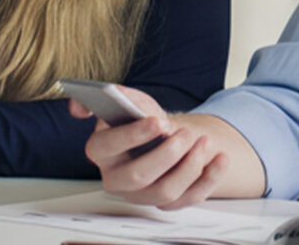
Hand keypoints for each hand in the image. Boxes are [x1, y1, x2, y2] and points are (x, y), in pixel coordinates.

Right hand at [73, 85, 230, 209]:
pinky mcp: (168, 204)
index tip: (158, 122)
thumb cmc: (144, 118)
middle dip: (165, 154)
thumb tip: (78, 106)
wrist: (165, 135)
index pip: (106, 147)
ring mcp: (142, 195)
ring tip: (204, 142)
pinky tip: (219, 158)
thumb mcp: (128, 100)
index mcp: (101, 150)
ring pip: (165, 192)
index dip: (132, 136)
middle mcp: (116, 178)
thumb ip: (107, 95)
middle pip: (137, 176)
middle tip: (186, 133)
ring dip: (189, 166)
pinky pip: (189, 198)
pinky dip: (209, 178)